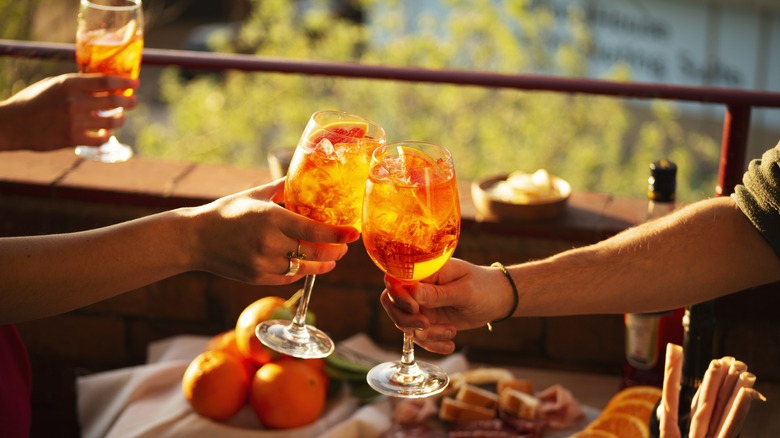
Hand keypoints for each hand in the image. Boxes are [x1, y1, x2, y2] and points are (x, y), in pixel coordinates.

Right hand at [0, 73, 137, 151]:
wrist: (12, 124)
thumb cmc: (33, 101)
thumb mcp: (54, 84)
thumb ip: (77, 84)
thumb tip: (103, 84)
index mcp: (69, 84)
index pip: (106, 81)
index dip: (125, 83)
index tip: (135, 84)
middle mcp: (73, 102)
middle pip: (113, 101)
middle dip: (129, 101)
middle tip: (133, 101)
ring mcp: (73, 121)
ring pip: (111, 122)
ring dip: (120, 120)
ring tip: (120, 118)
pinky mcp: (72, 139)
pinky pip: (101, 139)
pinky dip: (107, 136)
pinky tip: (106, 133)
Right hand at [187, 179, 360, 284]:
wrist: (194, 239)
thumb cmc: (226, 212)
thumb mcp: (254, 194)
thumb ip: (282, 187)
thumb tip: (304, 174)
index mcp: (270, 217)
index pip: (314, 230)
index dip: (338, 234)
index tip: (353, 233)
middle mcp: (268, 242)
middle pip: (314, 252)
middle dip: (335, 252)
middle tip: (344, 248)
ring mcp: (262, 262)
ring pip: (303, 268)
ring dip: (322, 266)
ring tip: (331, 260)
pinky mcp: (256, 277)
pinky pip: (288, 277)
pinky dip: (300, 272)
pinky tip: (307, 266)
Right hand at [380, 258, 510, 353]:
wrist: (498, 299)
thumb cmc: (483, 287)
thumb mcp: (464, 291)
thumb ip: (438, 293)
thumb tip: (412, 291)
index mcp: (425, 271)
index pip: (396, 280)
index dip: (398, 296)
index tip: (416, 309)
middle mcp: (418, 288)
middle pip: (392, 304)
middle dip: (406, 320)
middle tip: (426, 325)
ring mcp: (422, 306)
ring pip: (406, 325)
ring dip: (427, 335)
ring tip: (452, 331)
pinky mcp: (428, 321)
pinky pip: (419, 337)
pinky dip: (432, 344)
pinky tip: (450, 345)